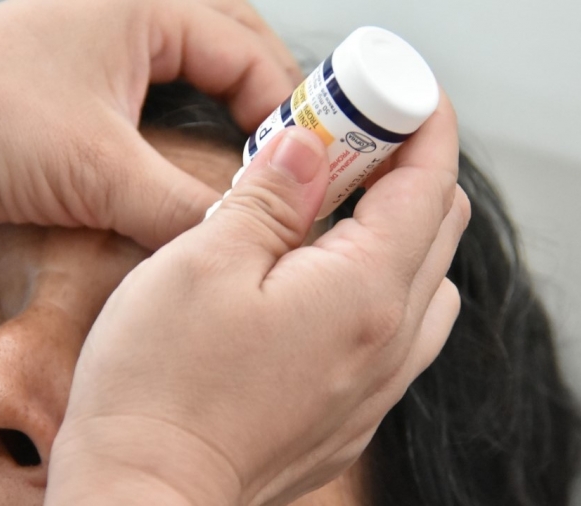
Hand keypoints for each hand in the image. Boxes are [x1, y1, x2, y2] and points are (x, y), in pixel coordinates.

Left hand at [0, 0, 297, 248]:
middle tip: (294, 158)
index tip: (308, 168)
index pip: (250, 53)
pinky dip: (180, 128)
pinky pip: (150, 97)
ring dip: (224, 111)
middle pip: (232, 49)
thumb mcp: (100, 173)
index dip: (287, 115)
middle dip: (266, 103)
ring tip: (252, 161)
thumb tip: (237, 242)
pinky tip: (187, 167)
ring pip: (192, 72)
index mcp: (145, 6)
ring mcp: (98, 47)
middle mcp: (127, 15)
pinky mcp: (73, 85)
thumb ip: (181, 209)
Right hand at [48, 94, 469, 504]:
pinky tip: (314, 286)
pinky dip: (377, 288)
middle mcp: (388, 344)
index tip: (387, 98)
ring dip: (392, 233)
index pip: (428, 184)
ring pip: (426, 284)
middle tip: (339, 147)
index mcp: (364, 294)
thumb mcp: (203, 261)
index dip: (417, 127)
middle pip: (436, 229)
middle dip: (401, 171)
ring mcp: (375, 388)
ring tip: (324, 218)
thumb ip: (270, 197)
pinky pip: (396, 334)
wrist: (145, 494)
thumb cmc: (159, 386)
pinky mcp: (350, 415)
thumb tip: (310, 149)